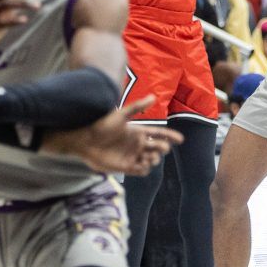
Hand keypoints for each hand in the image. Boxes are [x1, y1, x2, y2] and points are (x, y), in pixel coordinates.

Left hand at [43, 96, 183, 174]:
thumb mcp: (121, 114)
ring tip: (148, 157)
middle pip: (157, 148)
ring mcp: (132, 155)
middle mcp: (137, 144)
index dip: (170, 136)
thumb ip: (137, 107)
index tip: (180, 139)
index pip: (159, 134)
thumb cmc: (102, 125)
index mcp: (138, 131)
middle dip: (162, 148)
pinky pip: (141, 170)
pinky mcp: (125, 167)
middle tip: (160, 148)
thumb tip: (153, 97)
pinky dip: (145, 169)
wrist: (86, 140)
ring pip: (151, 160)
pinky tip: (142, 165)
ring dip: (153, 159)